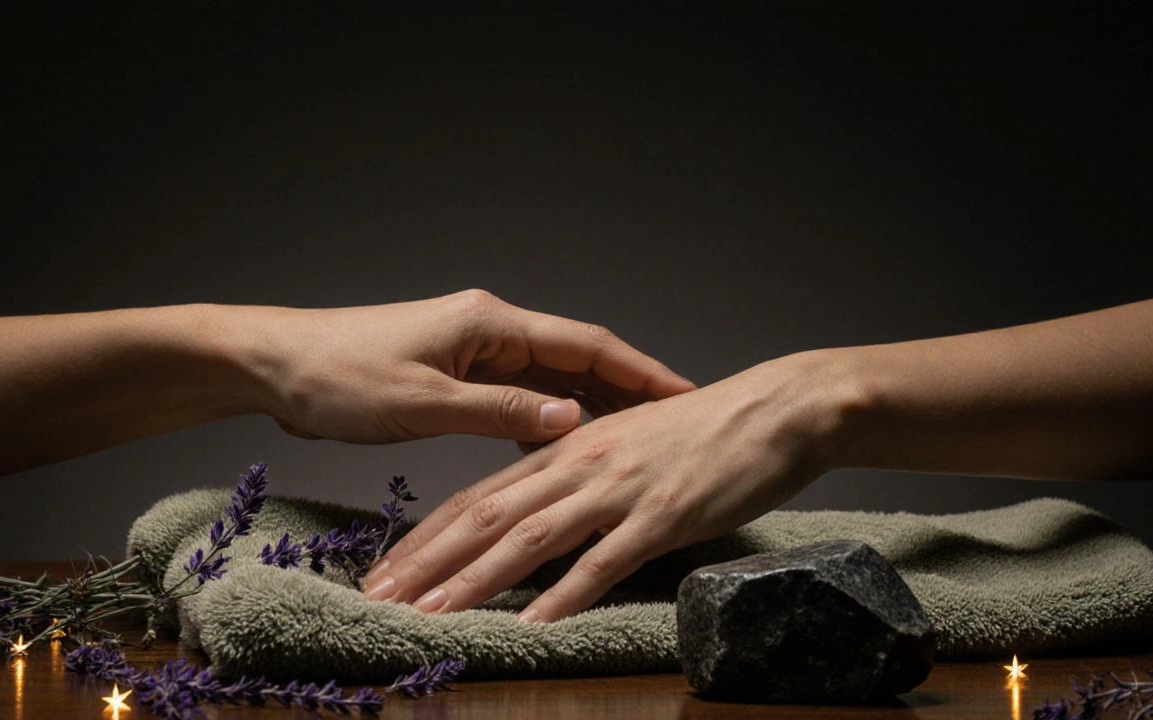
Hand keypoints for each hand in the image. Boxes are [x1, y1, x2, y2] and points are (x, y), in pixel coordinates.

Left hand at [250, 289, 695, 444]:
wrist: (273, 365)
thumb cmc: (338, 375)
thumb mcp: (423, 401)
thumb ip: (500, 412)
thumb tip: (573, 421)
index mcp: (490, 326)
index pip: (585, 346)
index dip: (639, 372)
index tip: (683, 394)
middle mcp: (490, 334)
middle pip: (576, 364)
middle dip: (626, 394)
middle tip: (676, 426)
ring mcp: (473, 357)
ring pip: (549, 385)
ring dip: (590, 412)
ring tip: (638, 444)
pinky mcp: (454, 381)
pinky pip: (519, 402)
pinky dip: (548, 425)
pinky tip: (568, 452)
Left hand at [362, 349, 853, 620]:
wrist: (774, 410)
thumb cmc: (702, 431)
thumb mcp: (622, 443)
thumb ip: (573, 474)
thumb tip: (533, 511)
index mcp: (563, 445)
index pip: (477, 494)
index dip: (426, 535)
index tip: (385, 574)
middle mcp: (578, 462)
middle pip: (485, 515)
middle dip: (426, 563)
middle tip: (377, 603)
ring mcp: (618, 487)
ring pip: (529, 536)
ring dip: (474, 582)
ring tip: (430, 619)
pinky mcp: (661, 513)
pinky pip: (605, 558)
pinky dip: (565, 594)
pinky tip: (533, 625)